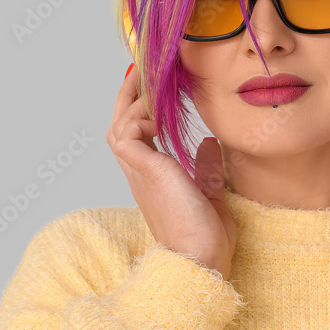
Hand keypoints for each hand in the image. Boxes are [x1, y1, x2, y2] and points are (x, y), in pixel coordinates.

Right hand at [106, 64, 236, 279]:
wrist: (202, 259)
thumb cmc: (206, 237)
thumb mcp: (210, 193)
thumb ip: (206, 167)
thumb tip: (208, 144)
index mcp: (153, 177)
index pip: (138, 135)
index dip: (142, 110)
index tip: (154, 89)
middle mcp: (140, 173)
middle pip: (120, 124)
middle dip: (129, 96)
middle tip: (141, 70)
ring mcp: (139, 172)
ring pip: (120, 125)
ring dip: (136, 102)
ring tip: (154, 86)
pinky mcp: (145, 170)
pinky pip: (127, 132)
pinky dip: (139, 116)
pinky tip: (159, 113)